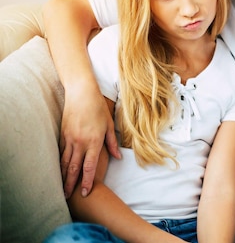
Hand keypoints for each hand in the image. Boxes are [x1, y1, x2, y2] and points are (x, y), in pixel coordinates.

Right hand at [60, 82, 119, 197]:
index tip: (85, 192)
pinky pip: (60, 152)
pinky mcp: (62, 134)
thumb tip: (118, 157)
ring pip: (64, 162)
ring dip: (63, 177)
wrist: (81, 93)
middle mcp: (80, 142)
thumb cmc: (98, 108)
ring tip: (61, 189)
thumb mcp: (109, 125)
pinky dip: (59, 164)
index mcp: (94, 141)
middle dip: (71, 184)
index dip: (86, 181)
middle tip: (68, 198)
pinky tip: (58, 171)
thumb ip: (112, 143)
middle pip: (74, 168)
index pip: (89, 167)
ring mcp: (69, 138)